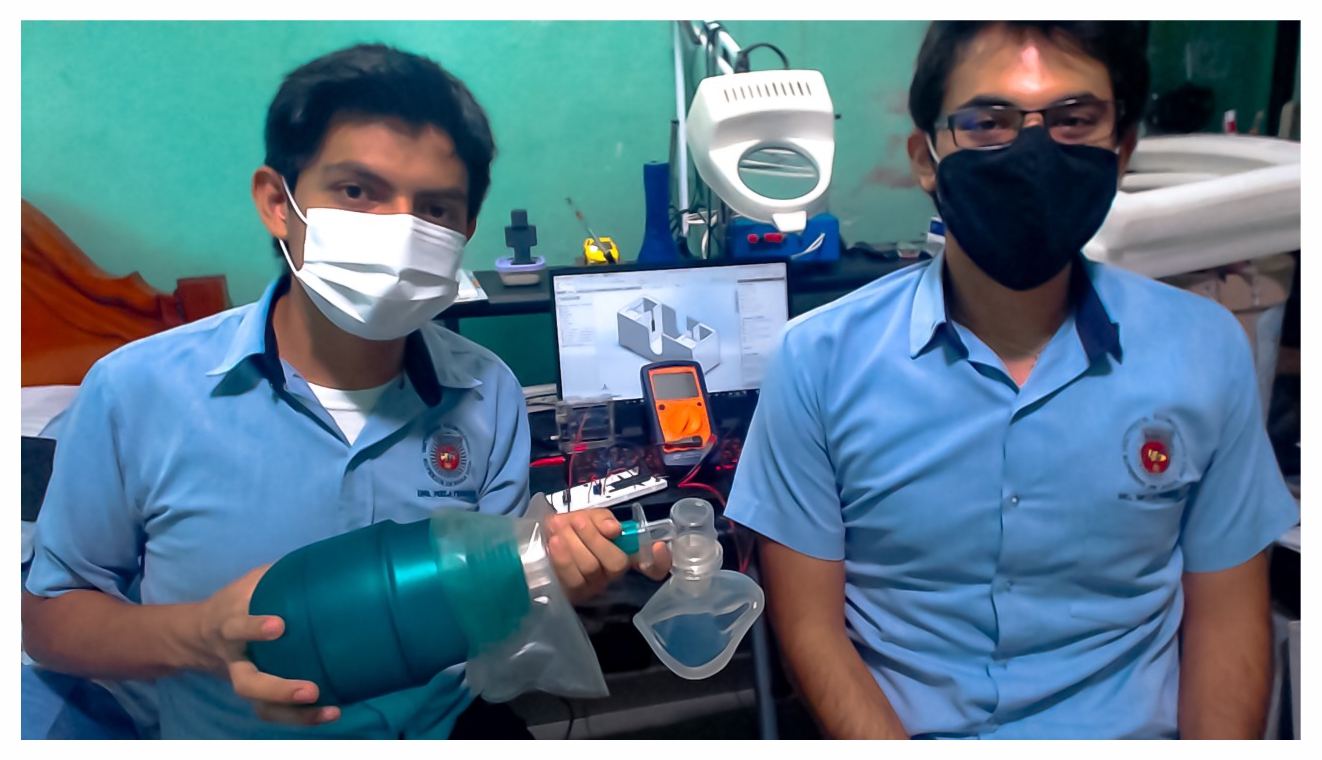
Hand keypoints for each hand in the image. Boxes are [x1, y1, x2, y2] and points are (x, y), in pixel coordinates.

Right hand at [194, 566, 340, 725]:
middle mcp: (234, 659)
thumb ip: (278, 575)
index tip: (279, 625)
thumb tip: (324, 561)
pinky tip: (331, 711)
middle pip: (247, 683)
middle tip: (310, 690)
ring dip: (295, 714)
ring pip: (261, 706)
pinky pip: (274, 712)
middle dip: (278, 689)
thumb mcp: (251, 582)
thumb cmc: (237, 601)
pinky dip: (300, 716)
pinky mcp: (255, 694)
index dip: (253, 627)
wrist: (198, 634)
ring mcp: (243, 680)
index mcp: (228, 625)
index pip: (236, 627)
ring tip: (329, 711)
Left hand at [545, 509, 672, 604]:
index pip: (652, 565)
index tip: (658, 546)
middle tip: (577, 521)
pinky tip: (554, 542)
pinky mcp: (571, 595)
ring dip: (574, 543)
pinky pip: (572, 579)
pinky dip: (563, 557)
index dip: (660, 561)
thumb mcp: (586, 516)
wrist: (535, 543)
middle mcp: (611, 574)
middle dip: (594, 539)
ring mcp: (592, 587)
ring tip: (558, 527)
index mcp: (621, 552)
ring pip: (591, 568)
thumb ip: (601, 519)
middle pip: (615, 562)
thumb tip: (614, 529)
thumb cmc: (567, 529)